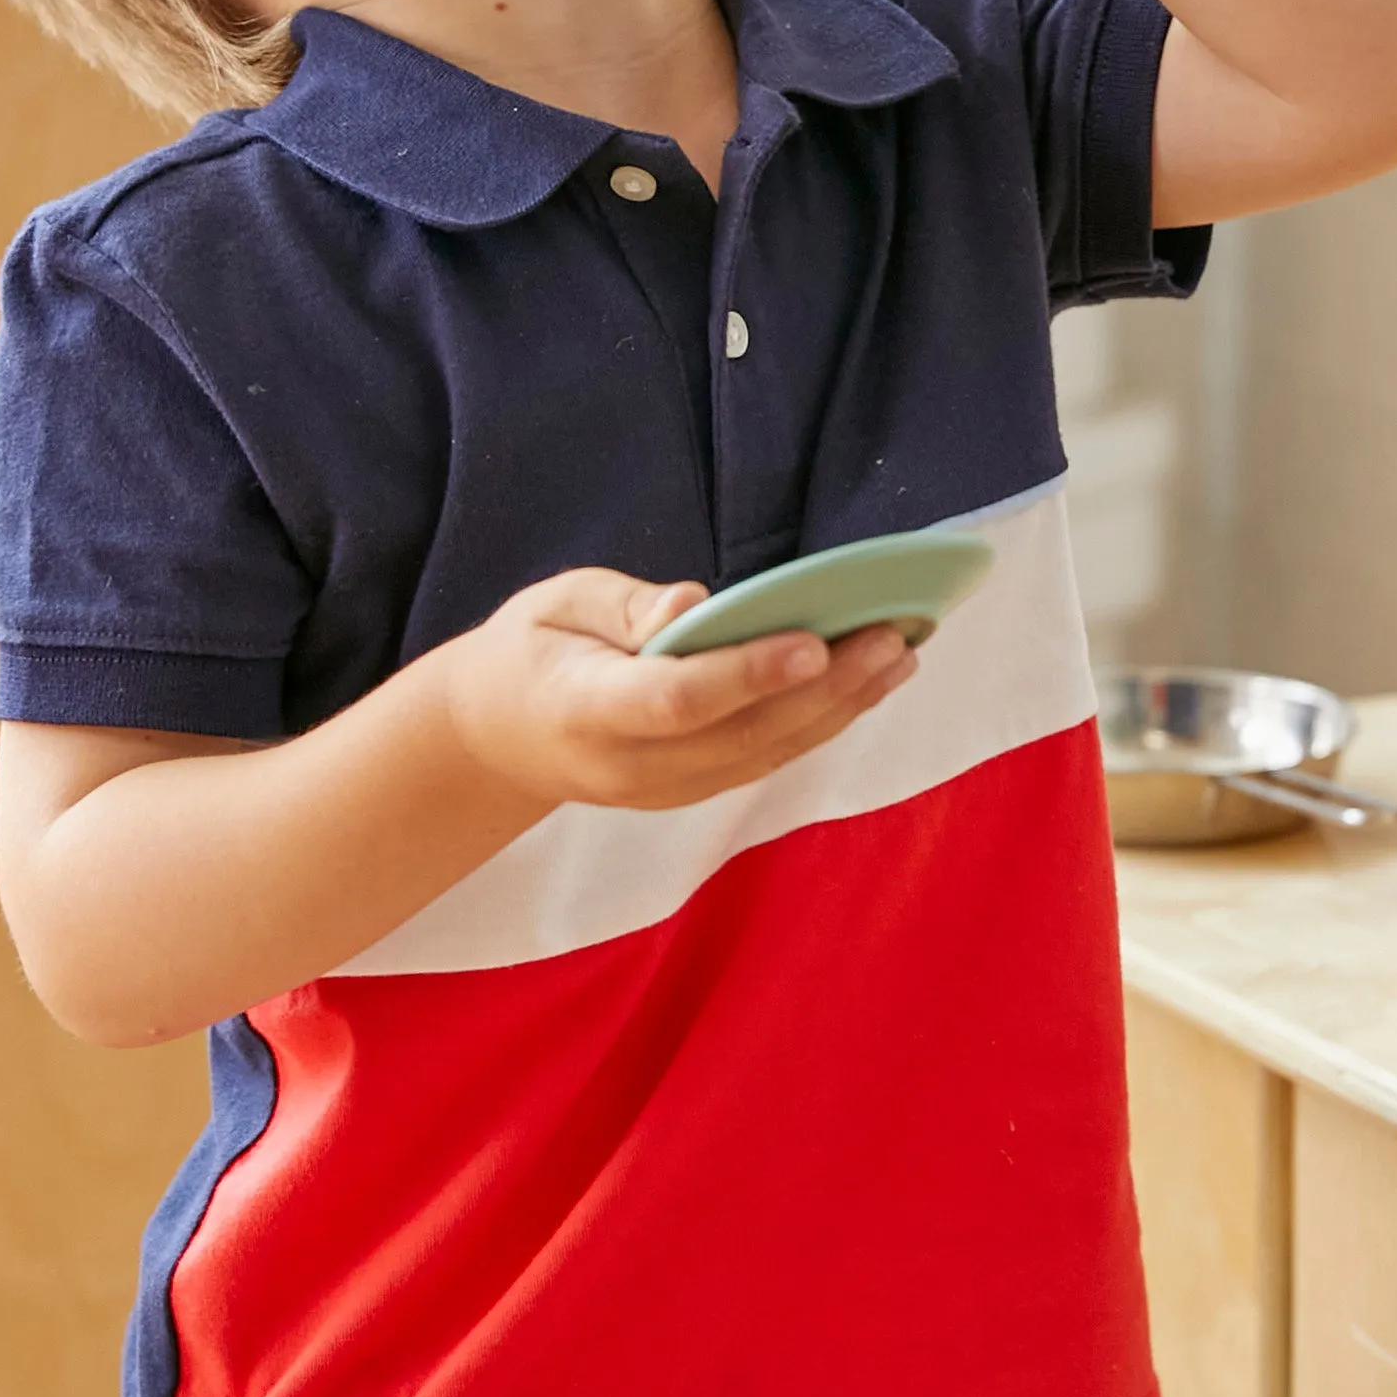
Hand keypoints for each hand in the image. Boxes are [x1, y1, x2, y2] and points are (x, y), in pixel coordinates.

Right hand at [439, 565, 914, 810]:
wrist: (494, 739)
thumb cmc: (532, 649)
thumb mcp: (556, 603)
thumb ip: (622, 605)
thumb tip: (693, 604)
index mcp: (588, 707)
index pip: (679, 698)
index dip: (749, 674)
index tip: (814, 642)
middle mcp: (631, 764)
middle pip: (742, 733)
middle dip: (825, 687)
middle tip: (893, 636)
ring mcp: (662, 790)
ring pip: (765, 754)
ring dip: (841, 709)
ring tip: (902, 656)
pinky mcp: (688, 793)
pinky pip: (763, 762)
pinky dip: (821, 725)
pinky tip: (868, 686)